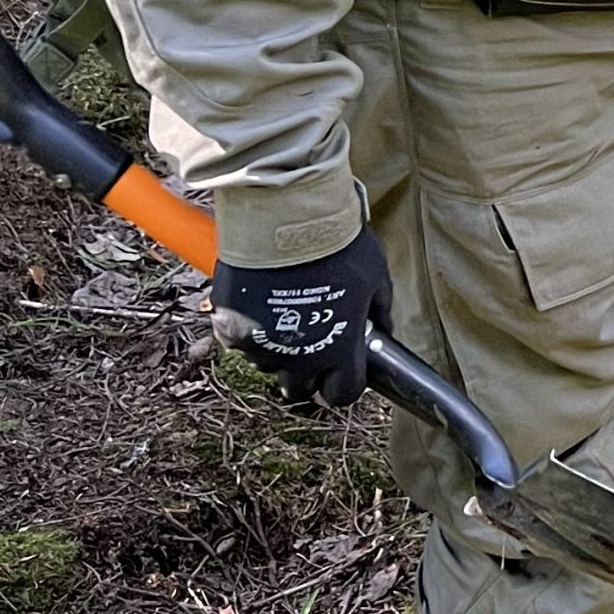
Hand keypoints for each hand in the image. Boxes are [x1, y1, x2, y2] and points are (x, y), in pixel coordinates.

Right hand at [211, 221, 391, 407]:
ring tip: (287, 313)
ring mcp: (261, 347)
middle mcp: (297, 359)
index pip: (343, 394)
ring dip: (279, 350)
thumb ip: (379, 312)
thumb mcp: (376, 279)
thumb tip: (382, 331)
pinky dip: (251, 329)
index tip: (344, 370)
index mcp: (337, 351)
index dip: (345, 383)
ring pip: (269, 365)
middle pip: (300, 388)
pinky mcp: (230, 330)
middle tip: (313, 343)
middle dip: (309, 374)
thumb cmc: (338, 247)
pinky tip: (262, 303)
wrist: (286, 219)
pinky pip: (242, 342)